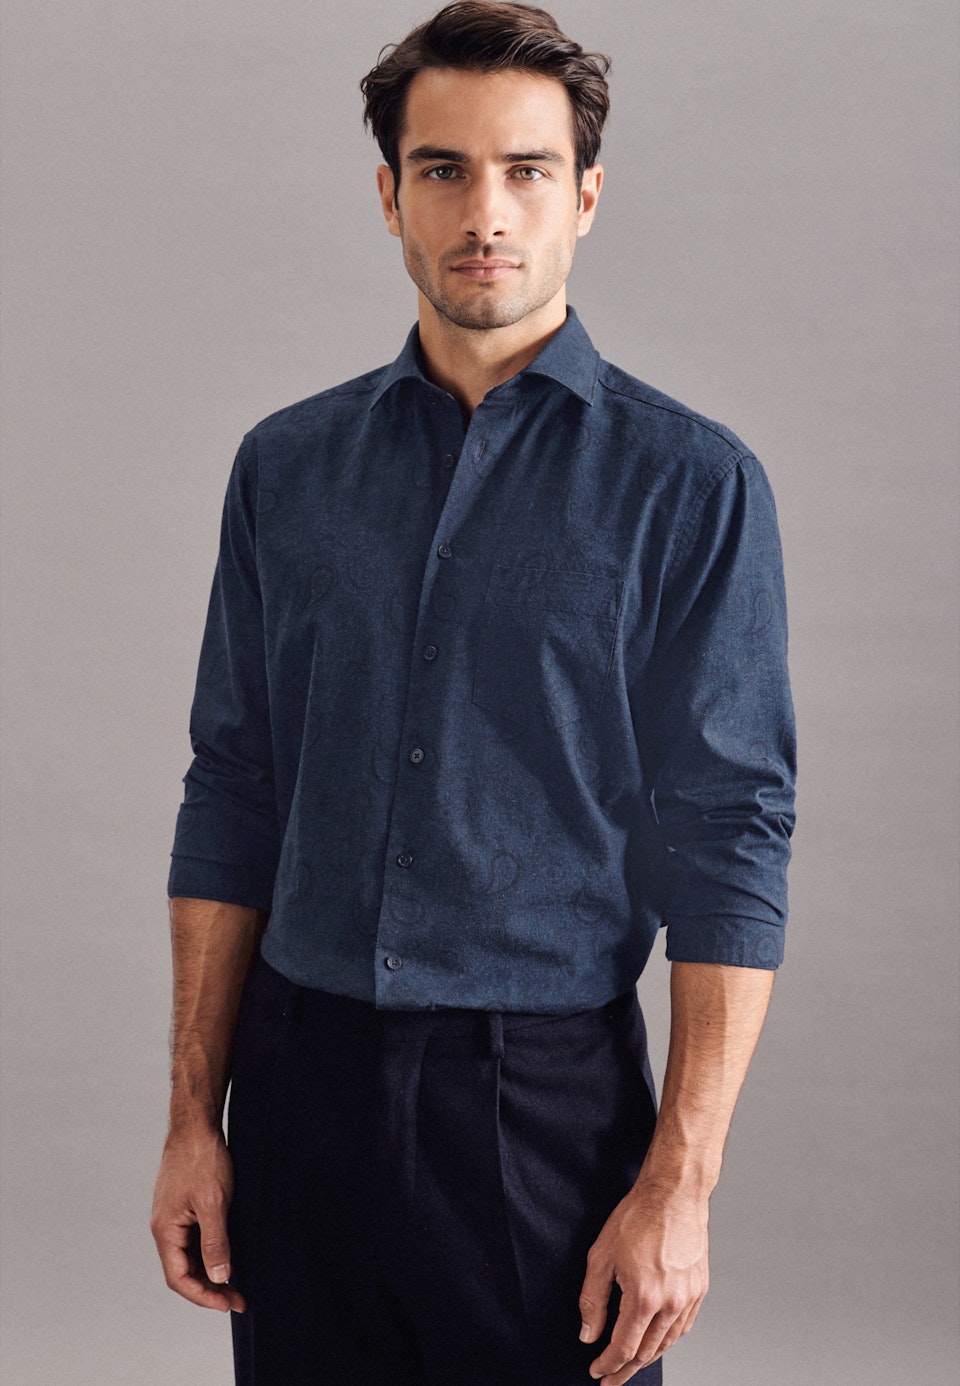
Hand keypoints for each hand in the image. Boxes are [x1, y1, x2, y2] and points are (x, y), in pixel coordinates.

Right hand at [150, 1126, 245, 1312]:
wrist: (196, 1124)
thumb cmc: (202, 1158)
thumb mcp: (213, 1203)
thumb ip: (215, 1242)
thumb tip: (218, 1278)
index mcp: (166, 1230)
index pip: (179, 1278)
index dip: (202, 1296)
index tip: (228, 1304)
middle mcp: (165, 1227)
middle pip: (184, 1271)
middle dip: (211, 1288)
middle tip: (240, 1299)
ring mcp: (174, 1217)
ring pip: (190, 1256)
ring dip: (211, 1272)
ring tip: (238, 1284)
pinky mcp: (184, 1207)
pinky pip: (195, 1239)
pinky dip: (210, 1252)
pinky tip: (229, 1256)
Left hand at [578, 1176, 708, 1383]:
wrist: (674, 1194)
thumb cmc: (637, 1217)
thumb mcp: (601, 1256)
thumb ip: (592, 1300)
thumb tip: (588, 1334)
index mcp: (644, 1296)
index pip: (624, 1348)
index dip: (608, 1365)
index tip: (596, 1372)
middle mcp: (671, 1303)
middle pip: (647, 1352)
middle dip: (625, 1369)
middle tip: (610, 1378)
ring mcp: (689, 1297)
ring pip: (667, 1343)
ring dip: (647, 1358)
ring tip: (630, 1364)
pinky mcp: (700, 1289)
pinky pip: (683, 1327)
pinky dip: (667, 1340)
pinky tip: (657, 1341)